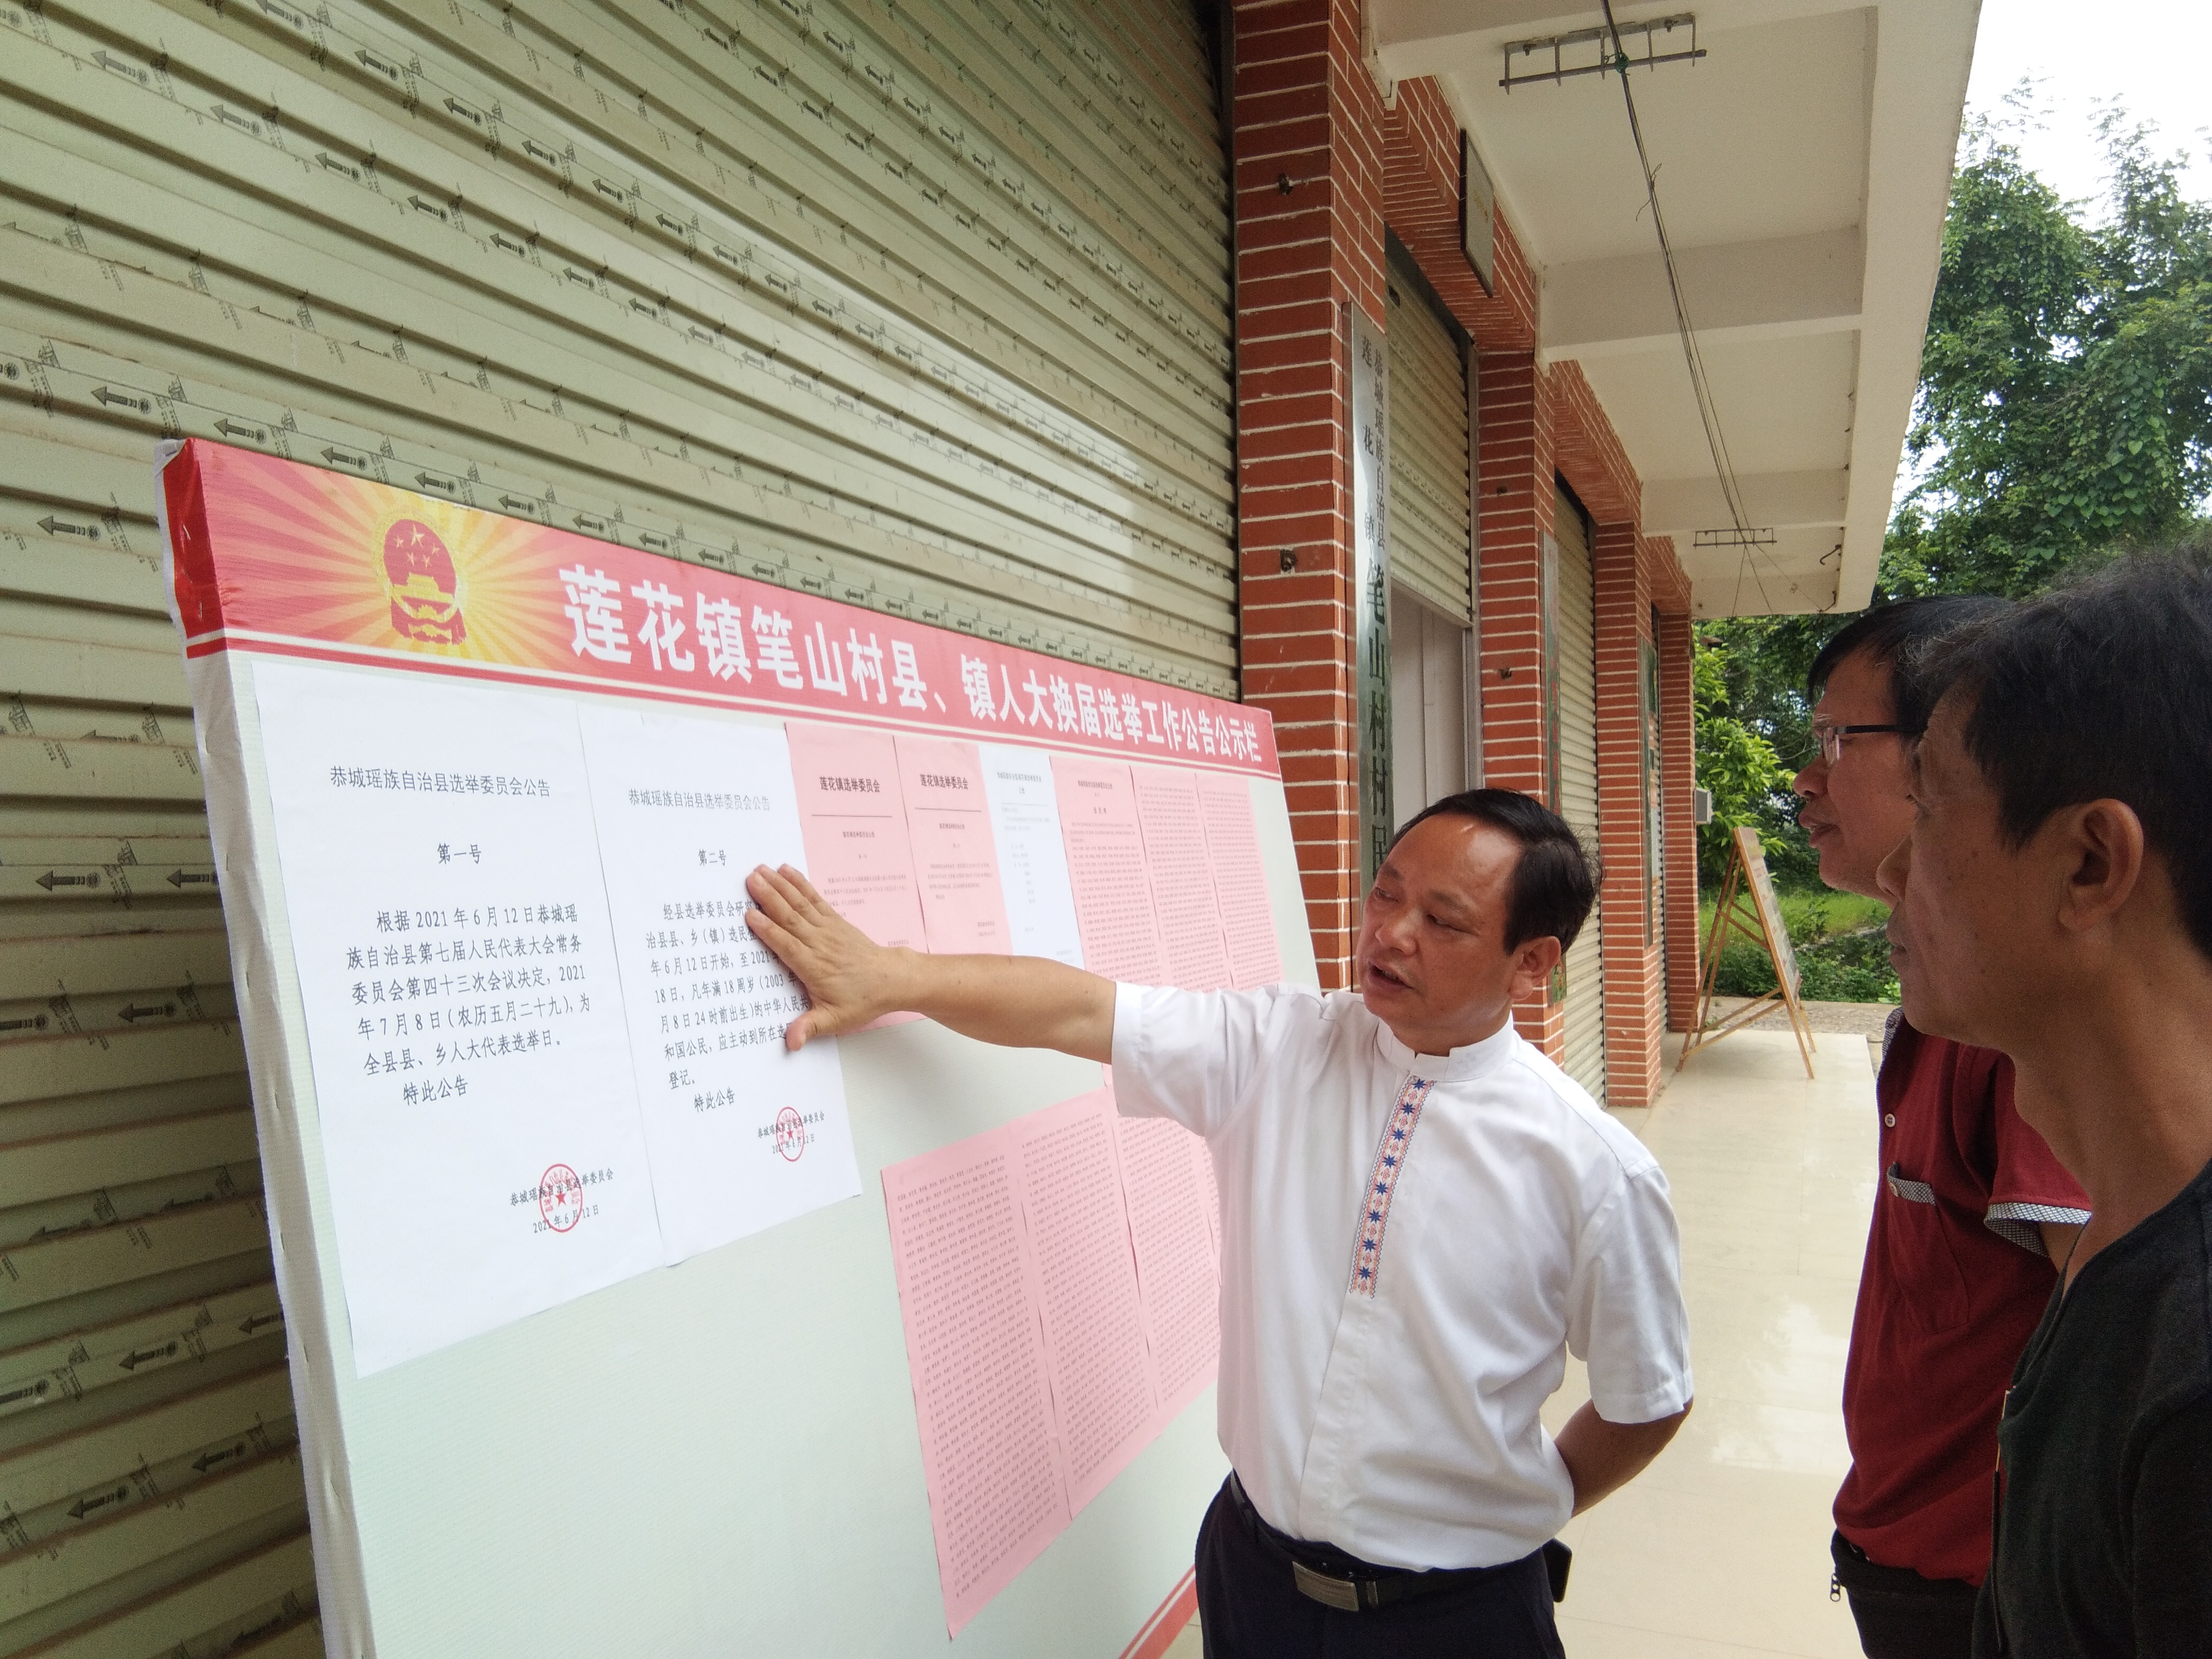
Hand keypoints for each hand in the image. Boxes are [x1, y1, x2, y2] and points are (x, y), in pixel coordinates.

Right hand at [743, 864, 906, 1048]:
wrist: (891, 980)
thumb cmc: (861, 1000)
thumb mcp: (836, 1020)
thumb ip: (810, 1027)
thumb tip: (791, 1042)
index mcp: (814, 967)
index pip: (787, 946)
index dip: (768, 931)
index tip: (749, 915)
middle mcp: (819, 944)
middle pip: (790, 918)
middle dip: (768, 898)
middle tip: (749, 880)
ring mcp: (827, 929)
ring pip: (799, 905)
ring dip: (779, 886)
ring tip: (760, 870)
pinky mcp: (835, 921)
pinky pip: (814, 900)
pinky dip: (800, 884)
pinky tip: (786, 871)